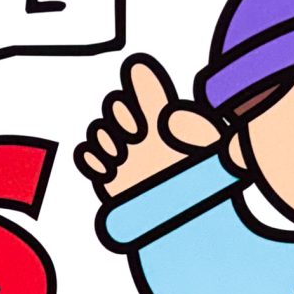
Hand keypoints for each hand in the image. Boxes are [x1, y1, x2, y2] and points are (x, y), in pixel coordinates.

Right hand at [74, 55, 223, 200]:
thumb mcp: (208, 147)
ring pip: (97, 130)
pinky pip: (86, 156)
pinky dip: (90, 159)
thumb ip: (195, 127)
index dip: (139, 83)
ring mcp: (121, 152)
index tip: (148, 102)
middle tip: (137, 135)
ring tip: (122, 156)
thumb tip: (169, 116)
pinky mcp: (109, 175)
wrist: (193, 211)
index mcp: (162, 116)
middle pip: (113, 105)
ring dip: (105, 139)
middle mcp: (138, 130)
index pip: (143, 84)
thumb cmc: (207, 175)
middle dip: (120, 115)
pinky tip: (109, 167)